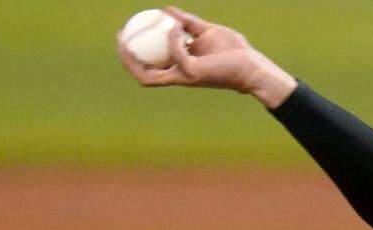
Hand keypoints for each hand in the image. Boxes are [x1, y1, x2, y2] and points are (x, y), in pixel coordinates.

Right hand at [116, 6, 295, 107]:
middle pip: (144, 74)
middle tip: (121, 37)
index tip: (125, 34)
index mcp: (180, 67)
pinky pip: (176, 54)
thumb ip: (187, 22)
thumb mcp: (206, 31)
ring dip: (137, 57)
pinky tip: (174, 28)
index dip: (133, 54)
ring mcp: (186, 76)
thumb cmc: (233, 51)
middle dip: (127, 59)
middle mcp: (180, 75)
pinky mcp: (194, 73)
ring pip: (151, 75)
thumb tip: (166, 10)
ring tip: (131, 35)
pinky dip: (172, 39)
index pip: (151, 66)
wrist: (252, 64)